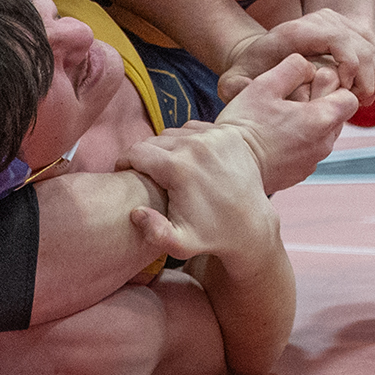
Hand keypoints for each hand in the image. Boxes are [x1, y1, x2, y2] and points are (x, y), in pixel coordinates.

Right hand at [122, 122, 277, 267]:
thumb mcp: (180, 245)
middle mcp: (195, 145)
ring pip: (174, 133)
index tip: (123, 171)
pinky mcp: (228, 132)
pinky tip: (190, 159)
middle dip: (145, 156)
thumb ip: (154, 232)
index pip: (136, 152)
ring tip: (169, 167)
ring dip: (167, 147)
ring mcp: (213, 135)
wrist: (251, 225)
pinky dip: (187, 140)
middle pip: (154, 141)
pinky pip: (194, 129)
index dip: (124, 162)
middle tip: (148, 174)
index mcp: (178, 167)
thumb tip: (136, 211)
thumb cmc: (211, 237)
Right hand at [215, 52, 357, 192]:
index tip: (306, 83)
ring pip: (324, 134)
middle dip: (320, 103)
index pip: (349, 98)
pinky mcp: (299, 173)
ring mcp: (312, 161)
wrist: (227, 167)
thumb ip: (292, 67)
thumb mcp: (265, 84)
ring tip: (279, 118)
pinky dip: (299, 141)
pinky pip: (309, 151)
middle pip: (337, 116)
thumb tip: (308, 64)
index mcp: (321, 119)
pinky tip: (273, 136)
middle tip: (289, 97)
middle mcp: (324, 143)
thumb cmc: (244, 124)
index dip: (331, 86)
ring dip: (309, 122)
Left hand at [218, 8, 374, 108]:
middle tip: (355, 102)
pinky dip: (374, 78)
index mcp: (298, 30)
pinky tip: (358, 96)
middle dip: (363, 77)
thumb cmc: (254, 69)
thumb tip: (243, 91)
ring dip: (370, 80)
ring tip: (356, 102)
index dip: (347, 63)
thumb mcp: (235, 76)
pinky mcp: (354, 34)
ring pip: (372, 52)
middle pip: (360, 45)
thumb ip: (233, 86)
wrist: (269, 49)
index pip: (337, 38)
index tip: (343, 88)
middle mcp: (323, 20)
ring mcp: (341, 24)